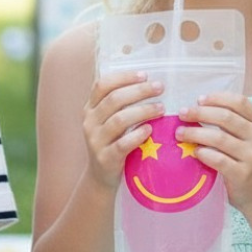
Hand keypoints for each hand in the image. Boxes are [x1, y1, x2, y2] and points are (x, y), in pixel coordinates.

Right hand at [83, 71, 163, 189]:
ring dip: (143, 111)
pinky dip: (138, 135)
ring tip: (161, 108)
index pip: (102, 85)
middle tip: (160, 88)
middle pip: (114, 100)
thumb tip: (148, 80)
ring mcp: (96, 141)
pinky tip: (150, 129)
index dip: (123, 77)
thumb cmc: (112, 141)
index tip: (145, 74)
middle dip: (139, 91)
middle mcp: (90, 122)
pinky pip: (122, 144)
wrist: (100, 176)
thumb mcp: (108, 120)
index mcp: (90, 108)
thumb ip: (120, 103)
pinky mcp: (105, 158)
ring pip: (119, 120)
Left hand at [176, 93, 251, 211]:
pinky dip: (203, 153)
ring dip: (196, 133)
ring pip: (219, 138)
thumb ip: (231, 125)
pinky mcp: (242, 174)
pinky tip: (194, 152)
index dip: (218, 98)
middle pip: (226, 117)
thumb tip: (196, 110)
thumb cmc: (249, 162)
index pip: (240, 103)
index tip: (199, 99)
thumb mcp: (248, 139)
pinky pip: (218, 160)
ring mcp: (251, 156)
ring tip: (180, 133)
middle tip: (182, 113)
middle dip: (200, 113)